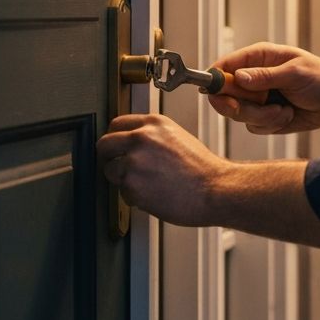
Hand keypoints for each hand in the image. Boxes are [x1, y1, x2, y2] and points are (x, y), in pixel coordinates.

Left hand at [97, 113, 226, 226]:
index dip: (115, 138)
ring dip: (121, 179)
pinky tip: (152, 193)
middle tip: (119, 166)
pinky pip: (121, 191)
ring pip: (109, 170)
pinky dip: (132, 196)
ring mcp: (134, 161)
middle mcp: (141, 138)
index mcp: (154, 123)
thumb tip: (133, 144)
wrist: (214, 189)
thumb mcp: (178, 137)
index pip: (117, 124)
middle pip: (104, 144)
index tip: (116, 146)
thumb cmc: (202, 169)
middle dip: (109, 157)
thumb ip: (153, 136)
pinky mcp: (131, 184)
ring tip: (144, 183)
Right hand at [206, 42, 319, 134]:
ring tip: (284, 110)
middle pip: (223, 94)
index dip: (215, 80)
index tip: (217, 93)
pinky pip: (253, 126)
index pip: (224, 66)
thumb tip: (238, 77)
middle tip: (257, 106)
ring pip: (238, 114)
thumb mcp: (294, 73)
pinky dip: (271, 124)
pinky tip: (287, 115)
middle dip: (239, 105)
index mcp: (258, 58)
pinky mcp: (262, 116)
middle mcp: (252, 78)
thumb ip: (265, 76)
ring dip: (262, 117)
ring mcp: (256, 99)